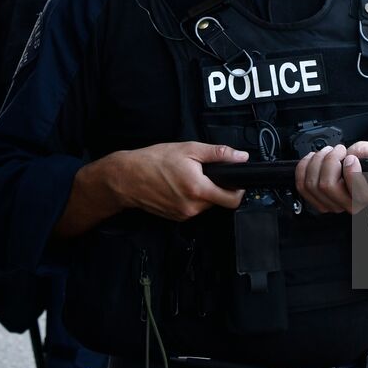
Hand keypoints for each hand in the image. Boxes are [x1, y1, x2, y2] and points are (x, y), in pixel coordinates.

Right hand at [98, 142, 247, 220]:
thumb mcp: (189, 149)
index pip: (232, 200)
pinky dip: (191, 197)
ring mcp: (184, 214)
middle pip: (219, 201)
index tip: (236, 180)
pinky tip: (179, 185)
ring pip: (206, 204)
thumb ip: (218, 154)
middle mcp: (192, 207)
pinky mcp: (176, 217)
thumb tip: (240, 156)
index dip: (239, 189)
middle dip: (217, 186)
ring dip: (203, 191)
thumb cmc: (154, 161)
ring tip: (187, 176)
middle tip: (204, 171)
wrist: (127, 178)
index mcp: (198, 189)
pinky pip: (193, 208)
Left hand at [295, 141, 367, 214]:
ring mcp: (331, 205)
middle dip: (330, 161)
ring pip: (312, 184)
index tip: (352, 158)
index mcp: (367, 196)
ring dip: (317, 162)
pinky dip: (304, 168)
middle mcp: (349, 205)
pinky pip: (302, 186)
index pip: (355, 190)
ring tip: (327, 152)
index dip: (351, 171)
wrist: (359, 176)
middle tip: (338, 150)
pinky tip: (313, 158)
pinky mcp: (316, 201)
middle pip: (327, 185)